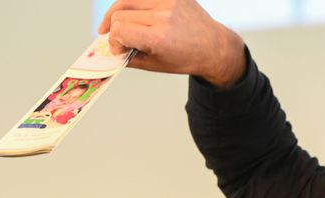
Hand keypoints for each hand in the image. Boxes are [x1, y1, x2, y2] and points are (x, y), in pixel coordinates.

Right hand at [97, 0, 244, 86]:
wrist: (214, 47)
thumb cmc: (188, 58)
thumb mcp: (156, 65)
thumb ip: (131, 57)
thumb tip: (111, 49)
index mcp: (159, 37)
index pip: (119, 31)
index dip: (113, 42)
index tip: (117, 49)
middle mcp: (163, 16)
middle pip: (119, 14)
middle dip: (113, 29)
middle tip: (116, 39)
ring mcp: (168, 2)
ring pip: (127, 1)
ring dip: (118, 13)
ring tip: (114, 23)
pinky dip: (134, 5)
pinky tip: (131, 14)